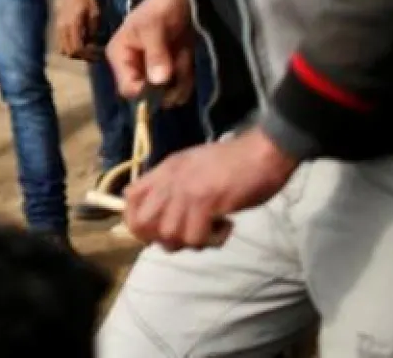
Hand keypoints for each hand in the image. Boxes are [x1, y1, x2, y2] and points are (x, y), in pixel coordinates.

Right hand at [55, 0, 101, 60]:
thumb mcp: (96, 13)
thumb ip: (93, 31)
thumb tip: (92, 45)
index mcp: (73, 24)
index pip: (77, 49)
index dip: (87, 55)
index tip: (97, 55)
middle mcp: (63, 28)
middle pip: (68, 52)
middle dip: (81, 56)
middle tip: (93, 54)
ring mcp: (58, 27)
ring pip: (63, 49)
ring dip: (74, 53)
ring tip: (86, 50)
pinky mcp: (57, 26)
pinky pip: (61, 43)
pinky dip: (69, 47)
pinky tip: (79, 42)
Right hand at [107, 0, 194, 106]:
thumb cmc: (160, 6)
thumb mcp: (154, 26)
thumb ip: (155, 54)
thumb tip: (158, 81)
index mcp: (120, 57)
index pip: (128, 88)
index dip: (145, 91)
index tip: (164, 81)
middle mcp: (134, 68)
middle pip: (147, 96)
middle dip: (165, 89)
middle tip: (177, 70)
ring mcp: (152, 71)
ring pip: (165, 95)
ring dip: (178, 84)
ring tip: (183, 60)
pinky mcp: (169, 72)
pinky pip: (178, 89)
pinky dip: (187, 82)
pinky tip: (187, 63)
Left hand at [122, 126, 296, 250]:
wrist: (263, 151)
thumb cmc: (233, 160)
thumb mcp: (192, 165)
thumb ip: (172, 183)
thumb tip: (156, 208)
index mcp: (165, 170)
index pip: (129, 199)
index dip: (137, 221)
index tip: (159, 229)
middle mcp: (169, 180)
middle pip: (142, 225)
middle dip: (161, 239)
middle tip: (187, 233)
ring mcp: (186, 190)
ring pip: (169, 236)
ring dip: (191, 241)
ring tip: (211, 229)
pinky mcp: (206, 202)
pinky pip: (195, 238)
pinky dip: (212, 240)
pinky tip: (226, 226)